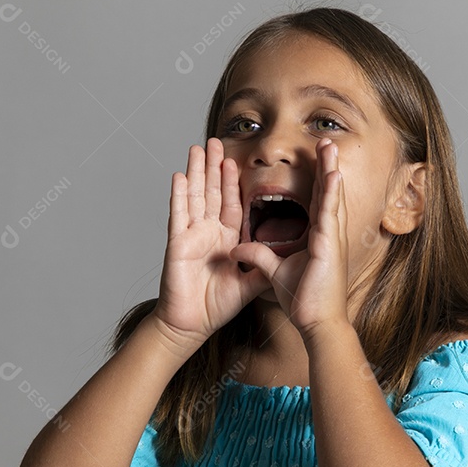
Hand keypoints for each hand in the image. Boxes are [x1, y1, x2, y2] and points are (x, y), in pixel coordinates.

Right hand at [150, 138, 270, 352]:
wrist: (191, 325)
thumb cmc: (215, 307)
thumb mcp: (249, 284)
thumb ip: (265, 267)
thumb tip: (289, 257)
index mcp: (225, 240)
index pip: (231, 204)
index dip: (232, 182)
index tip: (236, 161)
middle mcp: (207, 233)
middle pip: (211, 193)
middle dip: (214, 167)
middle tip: (217, 141)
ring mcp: (191, 236)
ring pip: (194, 196)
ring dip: (196, 171)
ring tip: (198, 147)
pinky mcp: (178, 245)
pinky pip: (179, 216)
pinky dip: (178, 196)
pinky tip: (179, 175)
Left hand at [228, 138, 349, 340]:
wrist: (318, 323)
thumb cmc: (306, 302)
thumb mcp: (275, 273)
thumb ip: (258, 256)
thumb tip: (238, 248)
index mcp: (318, 238)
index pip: (316, 202)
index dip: (315, 180)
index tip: (314, 160)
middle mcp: (328, 235)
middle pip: (326, 193)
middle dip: (326, 166)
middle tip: (326, 142)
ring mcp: (332, 239)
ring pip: (331, 197)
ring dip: (331, 170)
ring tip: (329, 146)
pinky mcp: (330, 246)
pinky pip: (329, 213)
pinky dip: (331, 192)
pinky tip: (332, 174)